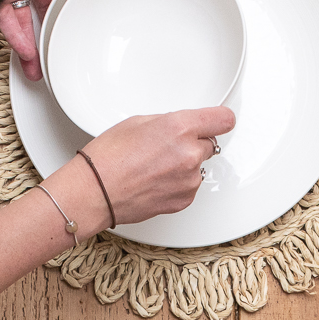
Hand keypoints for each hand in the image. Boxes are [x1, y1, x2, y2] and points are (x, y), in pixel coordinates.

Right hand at [79, 106, 237, 225]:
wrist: (95, 193)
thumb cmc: (107, 158)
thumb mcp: (138, 122)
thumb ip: (168, 123)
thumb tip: (180, 127)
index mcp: (180, 128)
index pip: (223, 120)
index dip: (218, 120)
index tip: (217, 121)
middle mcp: (190, 154)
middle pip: (208, 143)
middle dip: (192, 143)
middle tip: (166, 146)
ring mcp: (189, 180)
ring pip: (197, 166)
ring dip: (183, 165)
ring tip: (153, 167)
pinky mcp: (184, 200)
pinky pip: (189, 186)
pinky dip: (176, 183)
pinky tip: (154, 180)